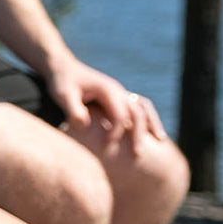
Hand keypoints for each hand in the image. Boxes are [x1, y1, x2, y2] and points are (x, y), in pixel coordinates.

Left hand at [46, 56, 167, 154]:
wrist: (63, 68)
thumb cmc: (61, 82)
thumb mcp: (62, 95)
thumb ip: (73, 110)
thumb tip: (84, 126)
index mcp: (107, 90)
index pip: (120, 114)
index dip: (116, 132)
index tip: (107, 146)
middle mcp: (118, 90)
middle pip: (137, 113)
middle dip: (139, 134)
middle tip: (137, 155)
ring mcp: (121, 93)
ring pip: (144, 109)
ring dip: (151, 125)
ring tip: (160, 143)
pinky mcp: (118, 97)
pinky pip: (140, 108)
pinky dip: (148, 119)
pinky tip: (150, 134)